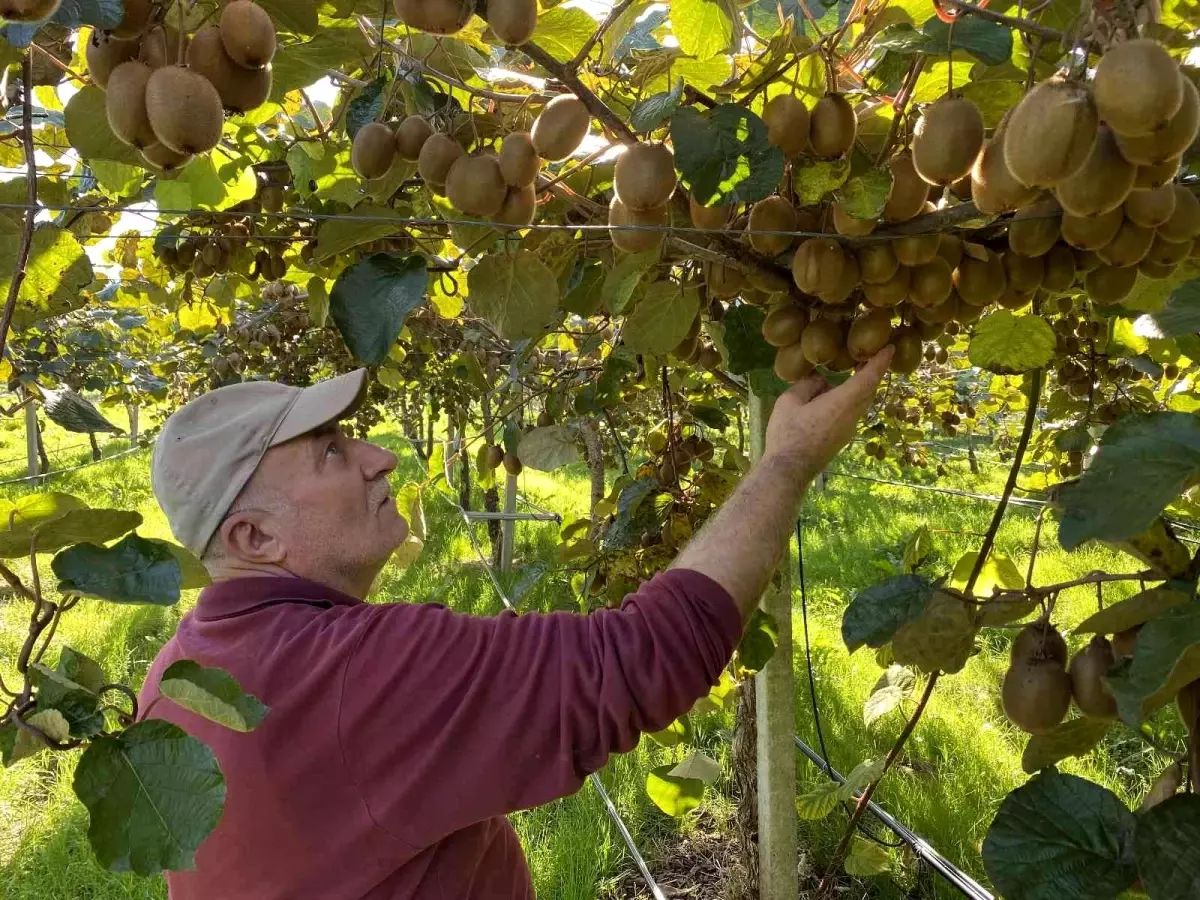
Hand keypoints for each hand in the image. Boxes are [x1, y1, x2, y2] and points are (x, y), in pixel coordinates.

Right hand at [764, 347, 891, 479]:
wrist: (789, 470)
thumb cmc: (788, 434)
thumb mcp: (789, 401)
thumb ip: (808, 385)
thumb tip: (820, 380)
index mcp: (842, 403)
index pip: (868, 378)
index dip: (880, 361)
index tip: (890, 348)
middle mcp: (852, 416)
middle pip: (868, 391)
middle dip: (871, 372)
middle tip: (868, 355)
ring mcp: (848, 430)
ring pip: (860, 403)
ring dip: (859, 387)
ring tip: (849, 373)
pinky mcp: (841, 439)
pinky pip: (850, 413)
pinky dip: (849, 399)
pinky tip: (832, 397)